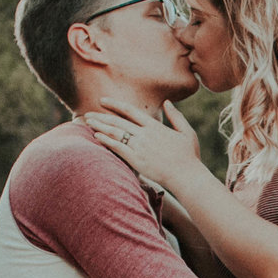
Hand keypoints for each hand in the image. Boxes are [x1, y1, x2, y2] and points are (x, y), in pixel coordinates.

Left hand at [86, 100, 202, 188]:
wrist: (187, 176)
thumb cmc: (189, 156)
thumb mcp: (187, 132)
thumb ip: (176, 116)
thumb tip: (166, 102)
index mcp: (155, 126)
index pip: (130, 110)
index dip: (115, 104)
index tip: (103, 101)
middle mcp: (145, 134)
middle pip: (118, 121)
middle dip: (101, 116)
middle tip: (88, 113)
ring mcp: (140, 147)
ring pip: (115, 133)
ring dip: (100, 126)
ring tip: (87, 122)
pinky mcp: (136, 160)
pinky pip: (117, 147)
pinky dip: (106, 141)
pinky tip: (96, 136)